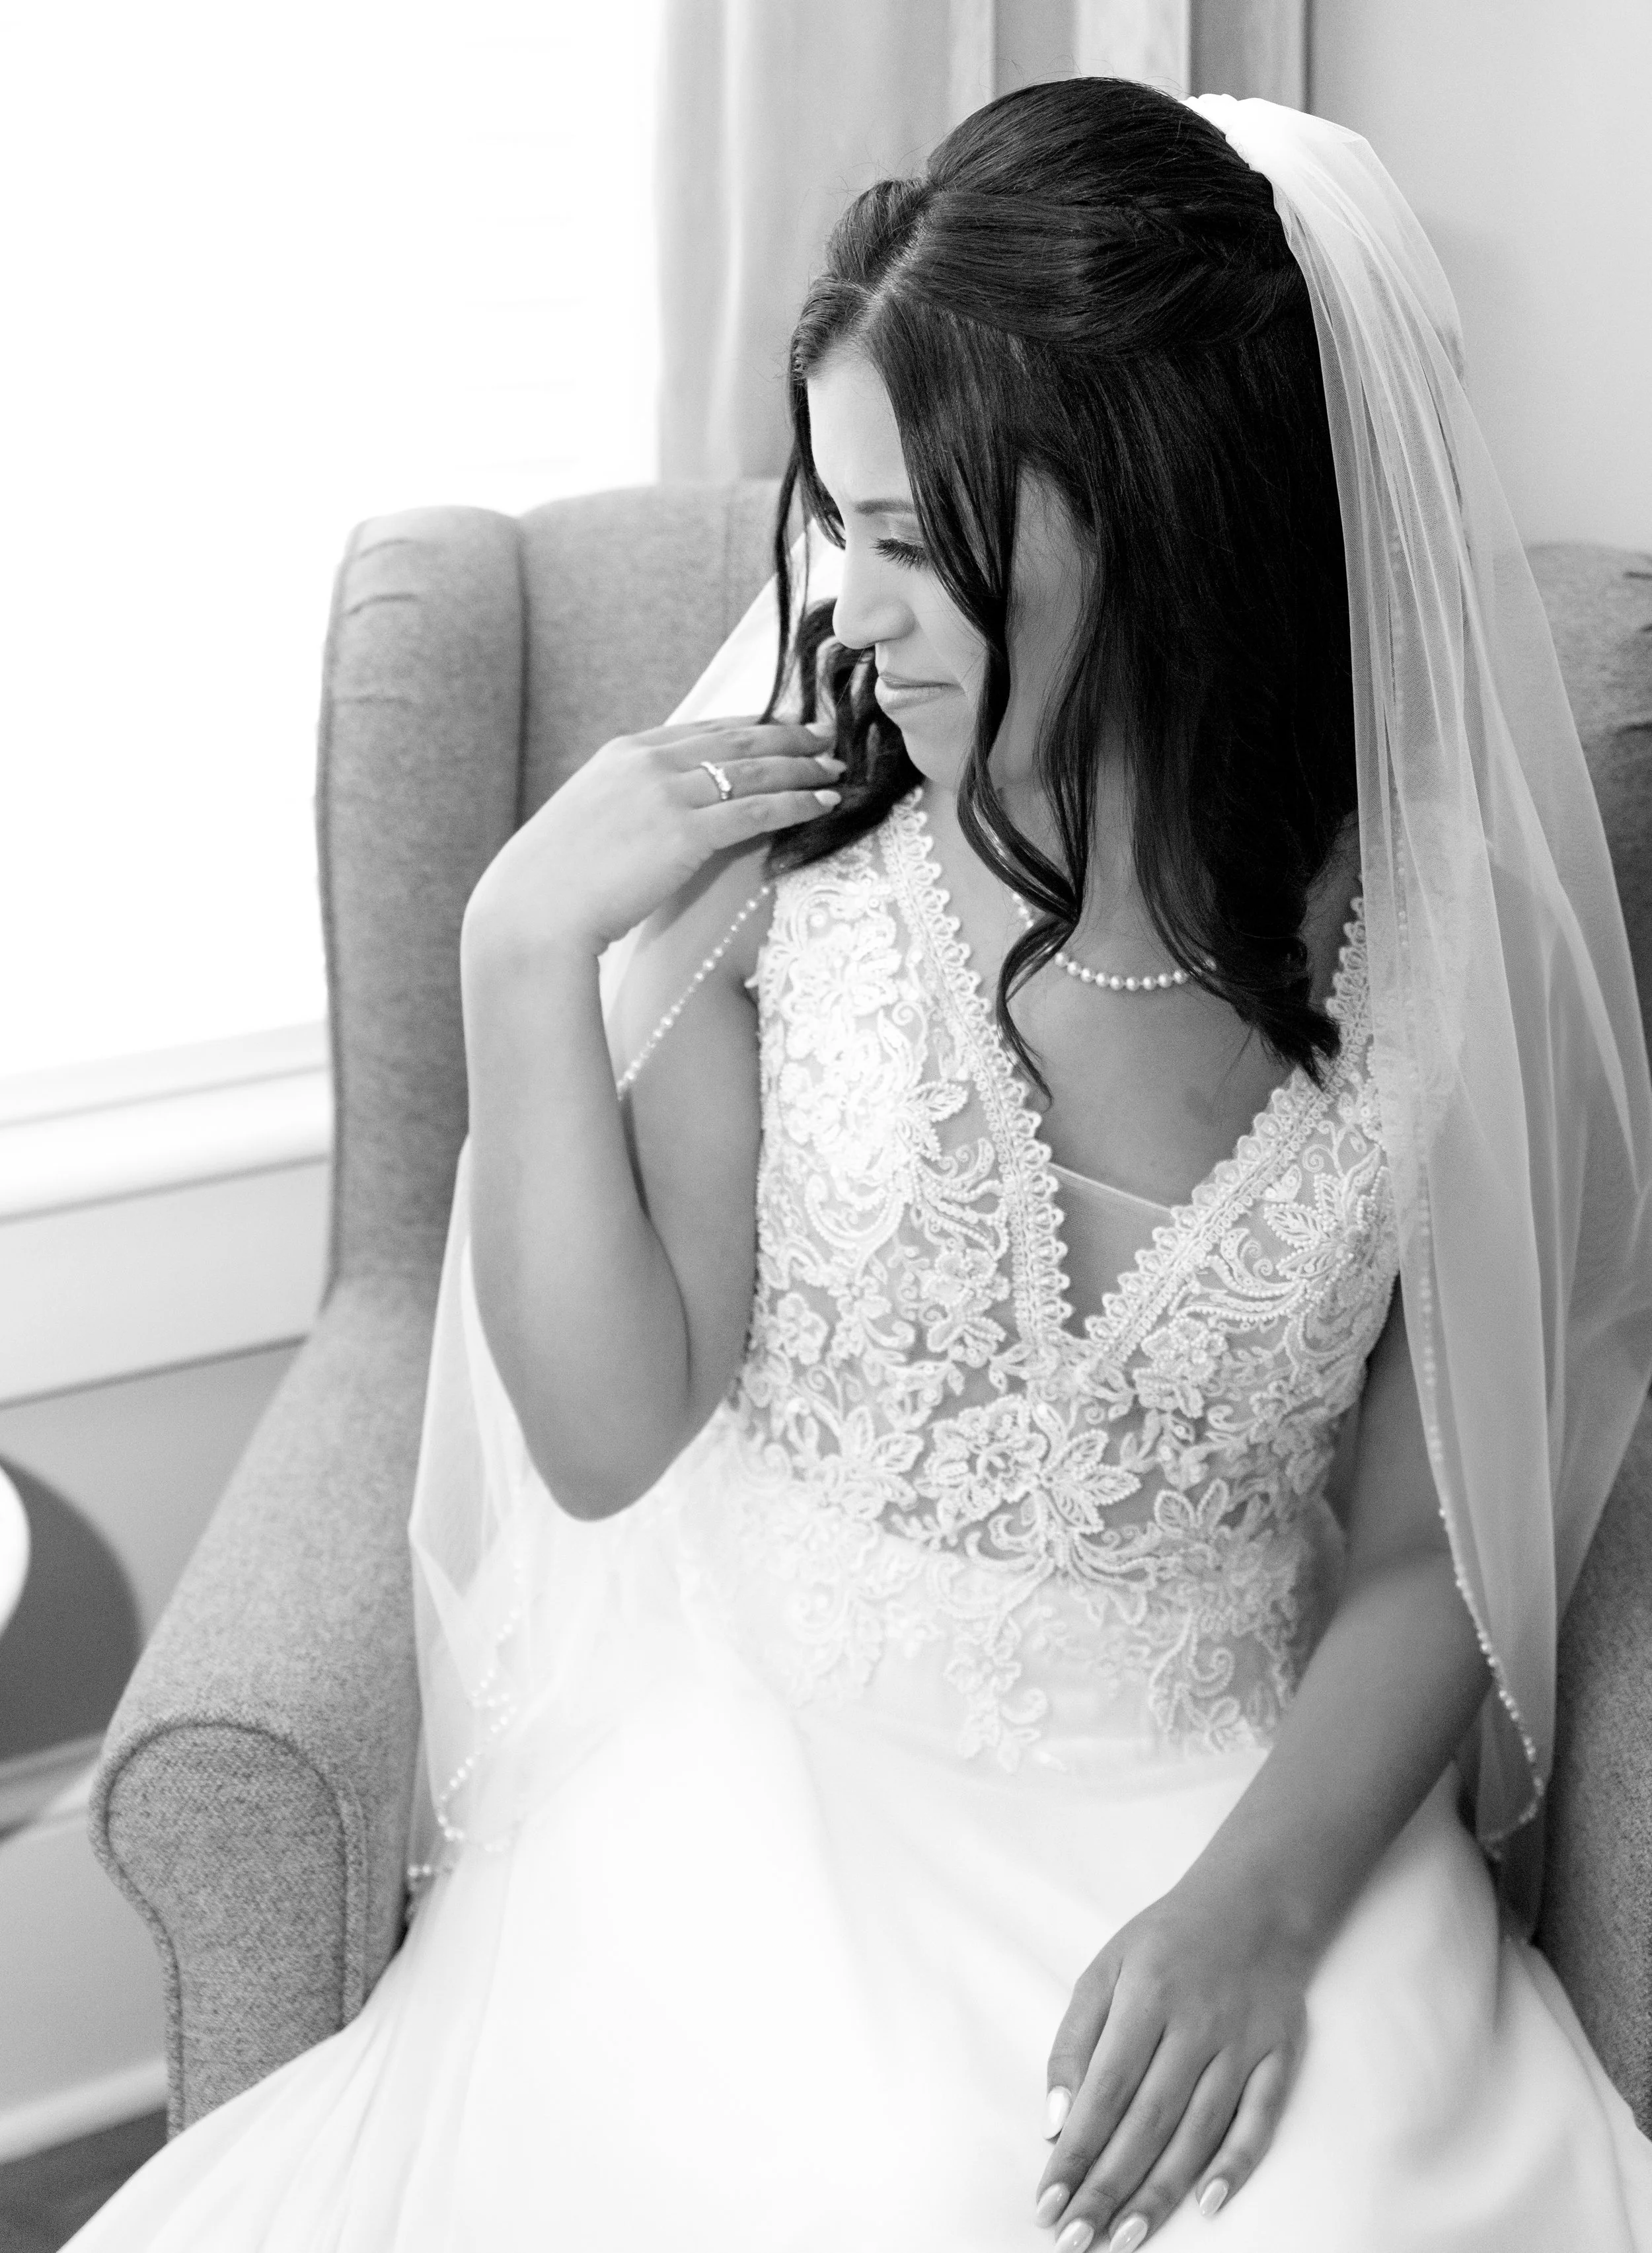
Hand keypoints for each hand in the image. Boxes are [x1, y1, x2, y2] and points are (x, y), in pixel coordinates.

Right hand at [463, 716, 842, 962]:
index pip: (704, 729)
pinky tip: (825, 805)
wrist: (534, 910)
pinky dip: (797, 805)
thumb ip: (629, 804)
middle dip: (788, 738)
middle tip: (826, 737)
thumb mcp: (592, 821)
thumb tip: (657, 816)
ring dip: (803, 768)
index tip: (783, 729)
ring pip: (754, 770)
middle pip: (736, 740)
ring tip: (836, 769)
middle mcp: (647, 761)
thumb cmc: (558, 881)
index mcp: (624, 753)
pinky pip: (756, 810)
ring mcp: (665, 793)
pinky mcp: (683, 831)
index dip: (751, 727)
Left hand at [1034, 1875, 1310, 2248]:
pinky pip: (1259, 2122)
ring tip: (1125, 2237)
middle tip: (1077, 2241)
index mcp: (1145, 1997)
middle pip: (1147, 2122)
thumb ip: (1075, 2041)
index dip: (1075, 2152)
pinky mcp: (1280, 2057)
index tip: (1048, 2202)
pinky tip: (1206, 2205)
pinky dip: (1235, 2165)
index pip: (1103, 2090)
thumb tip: (1054, 2119)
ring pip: (1198, 2132)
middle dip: (1108, 2187)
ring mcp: (1243, 2044)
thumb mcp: (1105, 1969)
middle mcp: (1195, 2024)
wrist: (1253, 1904)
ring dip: (1161, 2192)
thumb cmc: (1165, 1943)